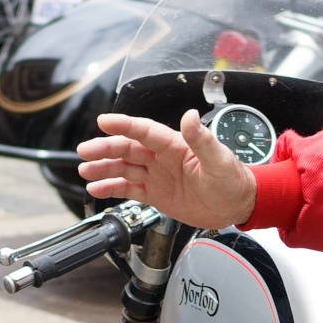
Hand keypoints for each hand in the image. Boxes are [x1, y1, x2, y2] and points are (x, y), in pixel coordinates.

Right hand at [76, 110, 257, 227]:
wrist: (236, 205)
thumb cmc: (232, 180)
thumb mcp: (220, 160)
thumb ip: (202, 139)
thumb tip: (190, 116)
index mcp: (175, 145)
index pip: (144, 131)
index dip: (124, 125)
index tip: (104, 121)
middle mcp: (162, 158)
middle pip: (128, 149)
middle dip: (105, 149)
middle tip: (85, 151)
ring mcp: (157, 175)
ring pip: (124, 168)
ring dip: (104, 168)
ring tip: (85, 170)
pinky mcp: (155, 194)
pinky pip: (129, 189)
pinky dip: (111, 188)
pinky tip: (96, 189)